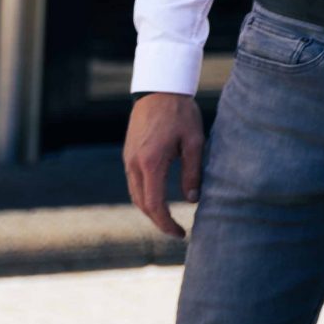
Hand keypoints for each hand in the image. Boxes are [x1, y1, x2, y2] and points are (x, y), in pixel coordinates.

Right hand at [123, 92, 205, 237]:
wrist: (159, 90)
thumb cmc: (181, 113)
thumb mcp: (195, 142)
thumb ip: (193, 172)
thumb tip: (192, 201)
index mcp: (151, 163)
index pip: (155, 205)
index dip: (166, 224)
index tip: (180, 233)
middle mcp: (134, 164)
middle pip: (142, 204)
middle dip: (158, 221)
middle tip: (176, 231)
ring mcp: (128, 159)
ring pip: (135, 195)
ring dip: (150, 210)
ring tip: (168, 219)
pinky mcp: (128, 155)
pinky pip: (134, 183)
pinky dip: (145, 196)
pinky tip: (158, 198)